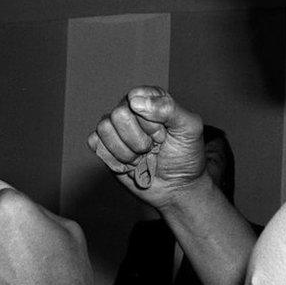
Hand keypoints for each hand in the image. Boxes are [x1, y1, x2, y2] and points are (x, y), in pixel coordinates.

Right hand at [87, 86, 205, 207]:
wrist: (178, 187)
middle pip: (118, 115)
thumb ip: (168, 109)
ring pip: (104, 129)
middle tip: (152, 148)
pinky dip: (114, 160)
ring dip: (127, 152)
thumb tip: (135, 101)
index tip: (163, 136)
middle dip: (138, 140)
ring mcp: (115, 127)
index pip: (135, 99)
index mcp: (149, 98)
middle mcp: (130, 109)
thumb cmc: (186, 155)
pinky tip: (129, 164)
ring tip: (141, 157)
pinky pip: (96, 144)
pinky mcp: (104, 145)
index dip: (150, 123)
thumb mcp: (189, 128)